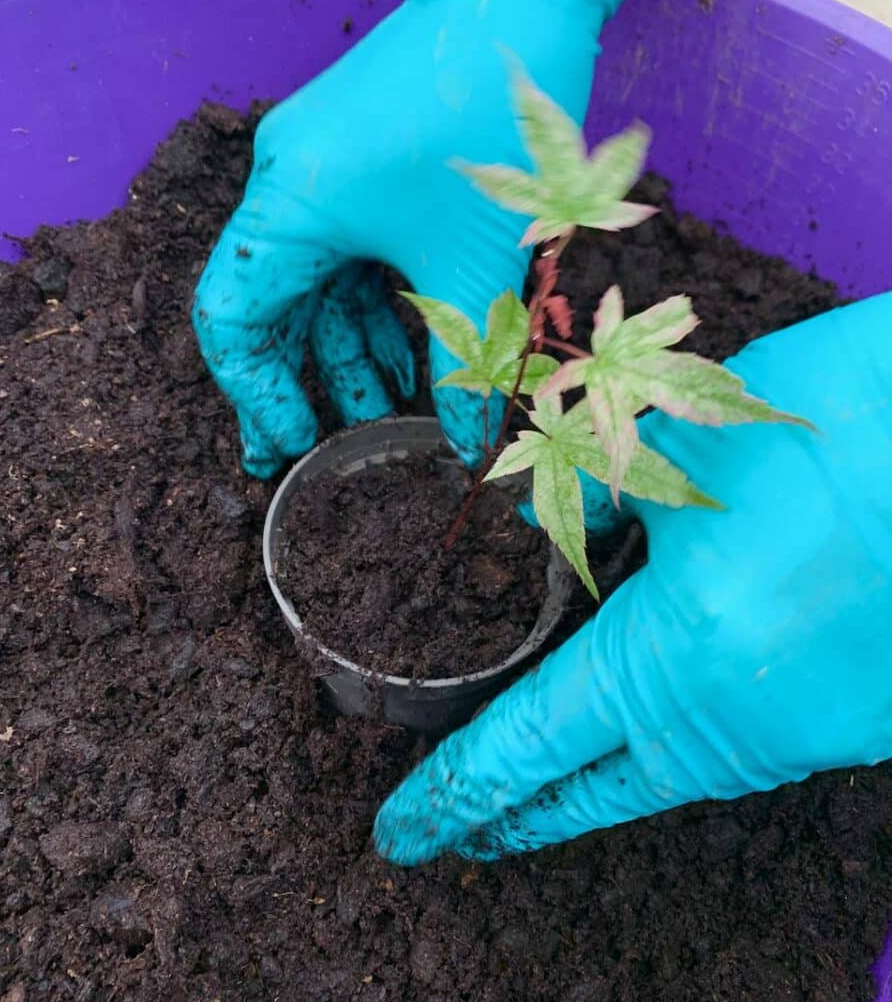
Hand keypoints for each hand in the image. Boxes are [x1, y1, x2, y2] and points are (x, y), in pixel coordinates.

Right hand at [193, 0, 630, 475]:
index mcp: (291, 203)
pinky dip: (374, 302)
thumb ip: (466, 364)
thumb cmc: (492, 124)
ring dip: (350, 346)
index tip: (292, 445)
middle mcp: (288, 182)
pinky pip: (348, 248)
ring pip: (318, 281)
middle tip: (325, 448)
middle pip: (271, 303)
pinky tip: (412, 348)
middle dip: (303, 380)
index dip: (255, 393)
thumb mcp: (477, 261)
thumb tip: (469, 449)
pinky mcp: (358, 157)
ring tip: (391, 407)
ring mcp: (322, 166)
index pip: (231, 318)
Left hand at [374, 294, 891, 863]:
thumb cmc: (849, 422)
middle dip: (524, 811)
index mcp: (680, 652)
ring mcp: (811, 725)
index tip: (406, 829)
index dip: (464, 789)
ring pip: (677, 768)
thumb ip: (609, 493)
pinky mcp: (863, 711)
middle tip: (462, 831)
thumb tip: (565, 523)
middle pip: (603, 788)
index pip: (535, 743)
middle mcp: (742, 715)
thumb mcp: (687, 445)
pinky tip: (668, 707)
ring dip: (605, 777)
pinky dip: (687, 736)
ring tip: (547, 780)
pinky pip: (746, 736)